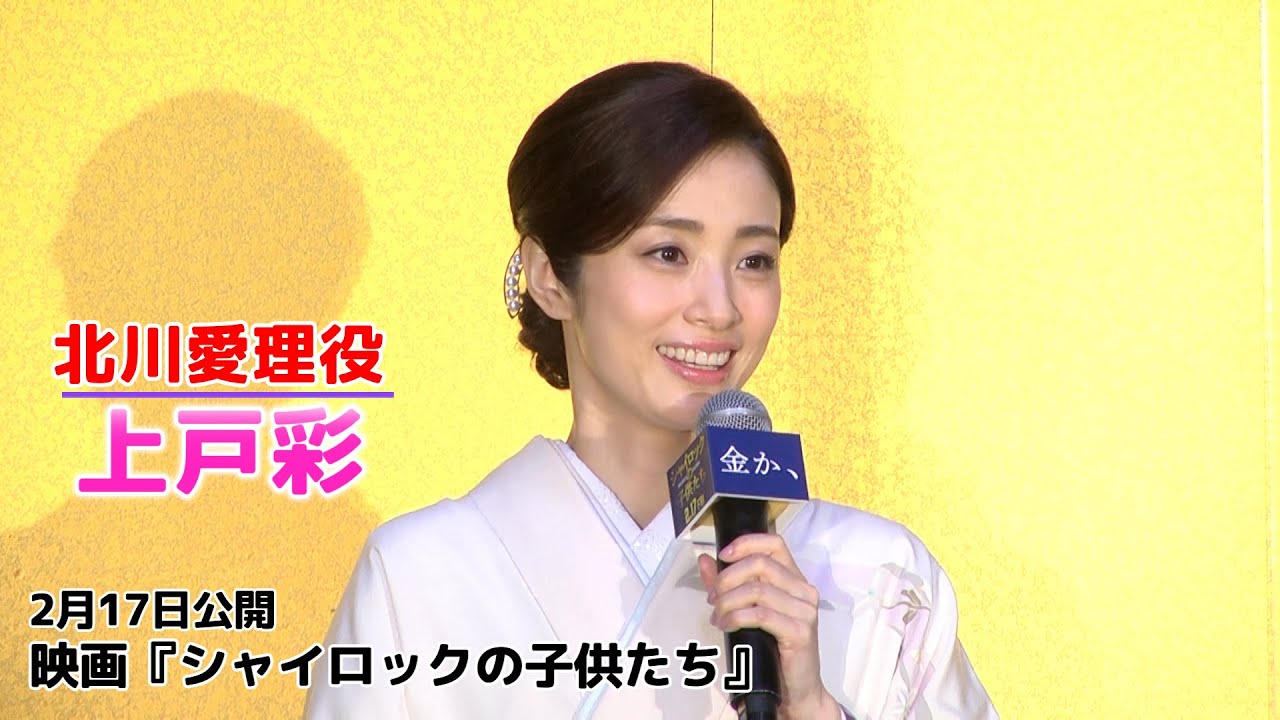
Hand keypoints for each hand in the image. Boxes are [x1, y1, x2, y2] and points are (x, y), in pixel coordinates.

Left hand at [698, 533, 842, 718]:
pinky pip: (760, 615)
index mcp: (795, 579)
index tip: (723, 555)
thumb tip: (705, 559)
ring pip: (757, 590)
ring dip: (728, 601)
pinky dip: (736, 618)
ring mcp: (805, 611)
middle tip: (713, 597)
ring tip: (717, 616)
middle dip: (728, 577)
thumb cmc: (773, 648)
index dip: (746, 543)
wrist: (796, 688)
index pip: (775, 543)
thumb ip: (727, 583)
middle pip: (760, 564)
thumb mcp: (747, 610)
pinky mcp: (800, 632)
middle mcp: (804, 590)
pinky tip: (726, 625)